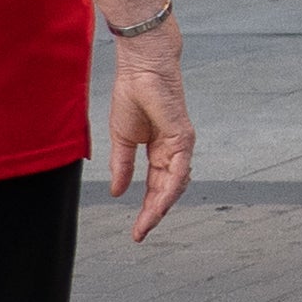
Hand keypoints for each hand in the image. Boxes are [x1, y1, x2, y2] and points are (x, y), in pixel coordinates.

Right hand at [102, 31, 193, 238]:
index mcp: (158, 151)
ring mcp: (181, 145)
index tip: (136, 232)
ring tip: (146, 225)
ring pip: (175, 185)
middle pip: (167, 191)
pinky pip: (178, 169)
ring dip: (160, 207)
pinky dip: (169, 188)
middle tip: (140, 235)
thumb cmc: (133, 93)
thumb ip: (122, 166)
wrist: (140, 66)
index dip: (146, 210)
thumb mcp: (121, 138)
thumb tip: (118, 192)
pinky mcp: (183, 136)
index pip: (154, 188)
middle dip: (153, 215)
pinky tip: (158, 204)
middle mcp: (172, 151)